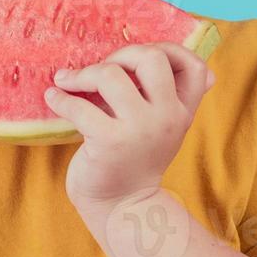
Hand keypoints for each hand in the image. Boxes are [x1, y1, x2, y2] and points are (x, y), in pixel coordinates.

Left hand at [44, 42, 214, 204]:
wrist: (122, 207)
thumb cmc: (135, 159)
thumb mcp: (164, 127)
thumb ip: (171, 98)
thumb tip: (201, 69)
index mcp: (182, 111)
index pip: (195, 66)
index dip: (169, 50)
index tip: (141, 56)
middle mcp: (167, 118)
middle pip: (151, 57)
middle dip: (122, 54)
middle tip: (103, 69)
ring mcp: (139, 129)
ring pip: (111, 75)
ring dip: (82, 73)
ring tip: (67, 80)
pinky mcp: (109, 141)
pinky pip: (80, 105)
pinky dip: (61, 98)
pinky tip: (54, 98)